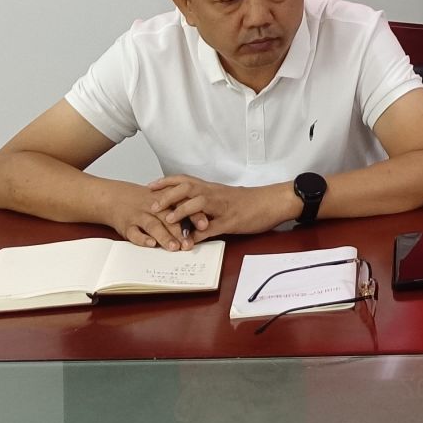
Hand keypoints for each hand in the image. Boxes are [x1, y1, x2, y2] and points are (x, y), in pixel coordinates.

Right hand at [99, 181, 196, 249]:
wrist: (114, 197)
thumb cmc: (145, 200)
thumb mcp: (164, 199)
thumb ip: (181, 208)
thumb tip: (204, 224)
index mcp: (165, 198)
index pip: (182, 205)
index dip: (194, 214)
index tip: (205, 225)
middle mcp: (153, 206)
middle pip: (169, 217)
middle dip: (180, 231)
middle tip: (190, 244)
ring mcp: (139, 215)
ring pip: (153, 225)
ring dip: (164, 236)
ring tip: (174, 247)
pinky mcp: (126, 225)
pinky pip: (134, 233)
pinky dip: (142, 238)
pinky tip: (151, 244)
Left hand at [146, 176, 294, 238]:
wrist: (272, 202)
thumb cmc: (249, 201)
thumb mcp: (224, 199)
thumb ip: (205, 205)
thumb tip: (187, 214)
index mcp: (212, 188)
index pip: (185, 180)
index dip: (166, 182)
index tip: (150, 186)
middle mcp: (215, 194)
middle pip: (188, 188)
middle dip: (168, 195)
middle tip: (153, 205)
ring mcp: (223, 207)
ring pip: (199, 203)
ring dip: (182, 210)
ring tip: (168, 220)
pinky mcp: (231, 221)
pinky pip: (213, 227)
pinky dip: (199, 234)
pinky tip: (188, 242)